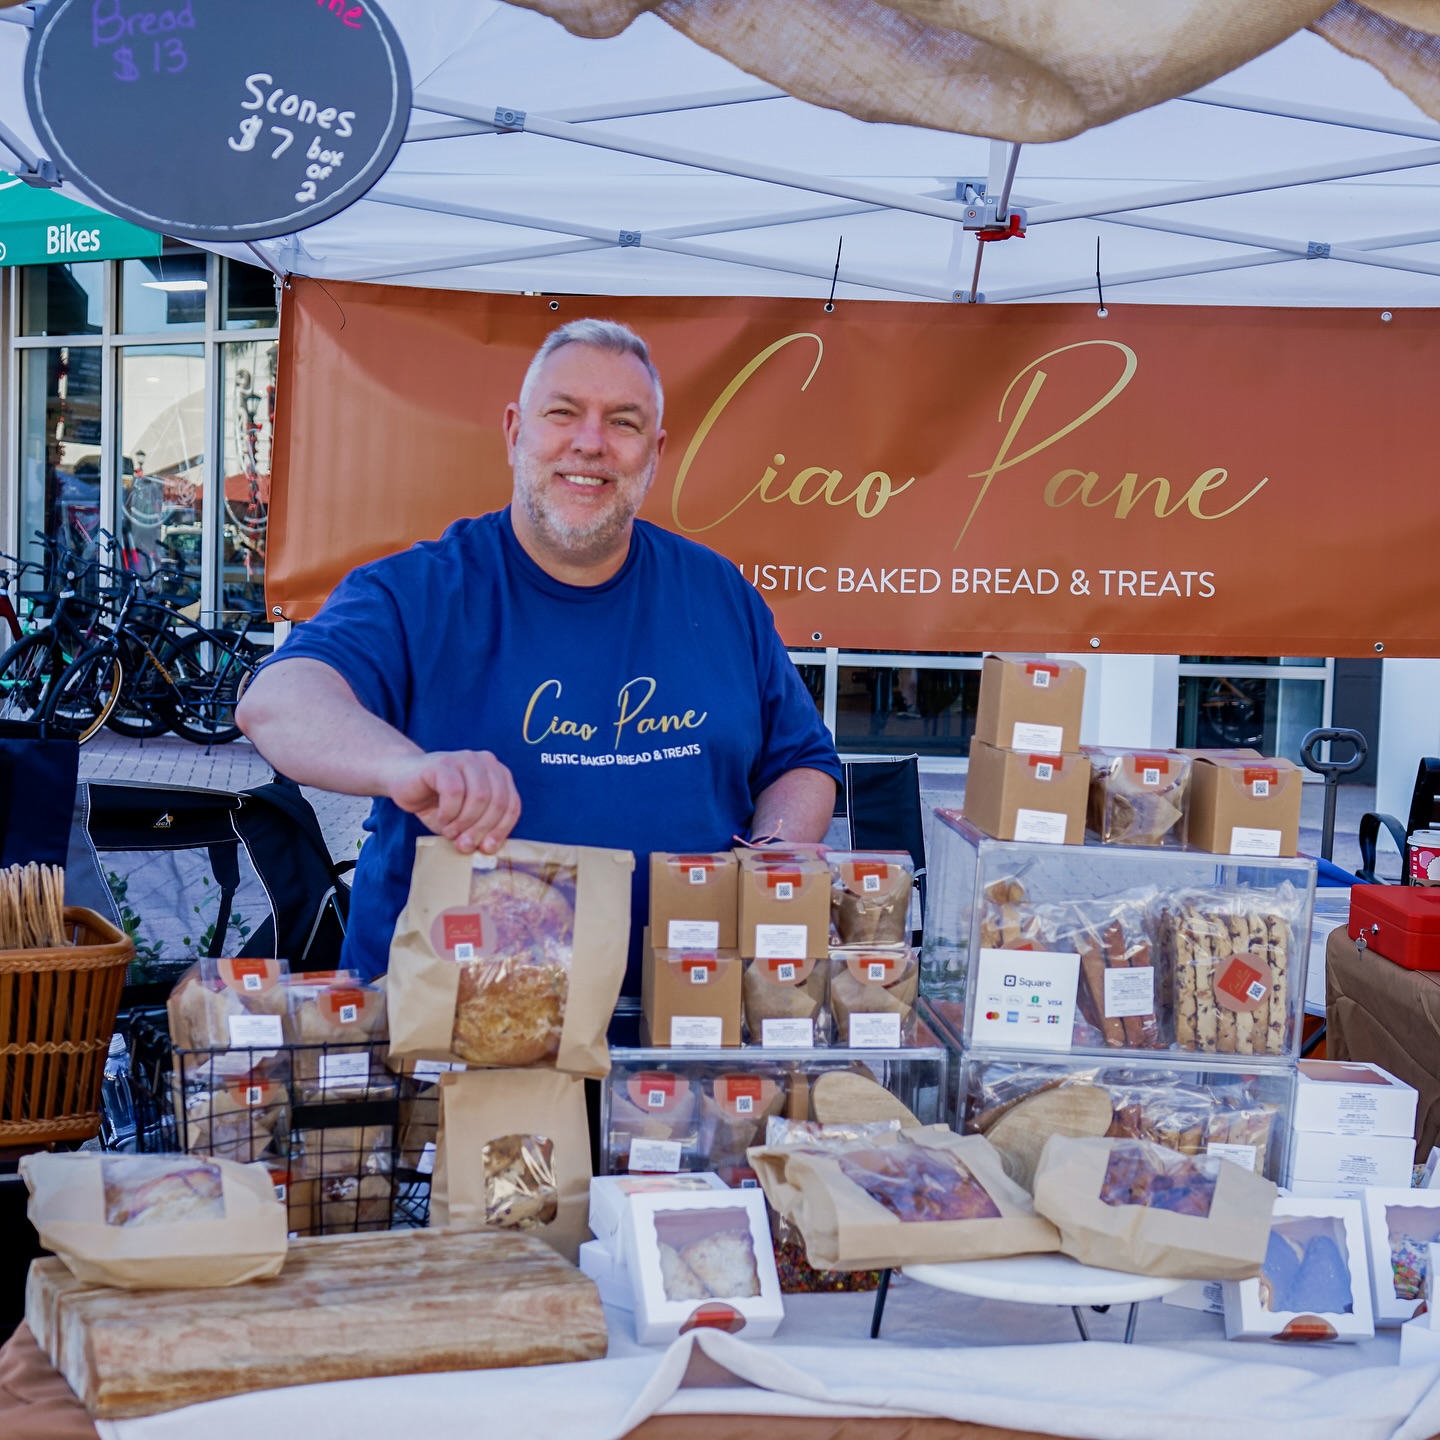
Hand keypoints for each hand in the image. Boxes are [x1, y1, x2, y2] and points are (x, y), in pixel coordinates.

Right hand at [381, 750, 520, 854]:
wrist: (403, 780)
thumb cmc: (437, 802)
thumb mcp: (464, 820)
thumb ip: (480, 830)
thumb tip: (489, 849)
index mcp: (499, 775)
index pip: (512, 805)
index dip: (501, 830)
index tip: (486, 848)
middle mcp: (486, 762)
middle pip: (497, 802)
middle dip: (481, 830)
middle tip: (464, 845)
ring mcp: (465, 758)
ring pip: (479, 797)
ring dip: (464, 822)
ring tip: (450, 832)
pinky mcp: (443, 762)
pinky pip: (455, 792)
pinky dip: (449, 812)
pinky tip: (442, 818)